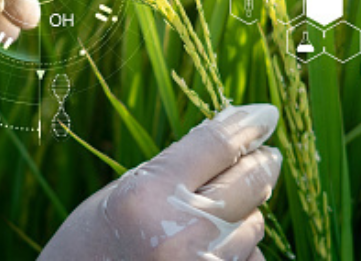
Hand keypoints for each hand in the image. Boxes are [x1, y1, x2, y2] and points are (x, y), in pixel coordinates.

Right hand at [40, 104, 281, 260]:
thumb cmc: (94, 239)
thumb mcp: (126, 191)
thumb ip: (178, 168)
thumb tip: (239, 142)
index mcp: (148, 193)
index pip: (217, 145)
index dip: (247, 124)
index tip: (265, 114)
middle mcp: (182, 232)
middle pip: (250, 182)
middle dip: (262, 163)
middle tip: (267, 155)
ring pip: (255, 224)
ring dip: (244, 213)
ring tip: (208, 218)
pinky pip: (250, 258)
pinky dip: (239, 248)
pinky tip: (207, 250)